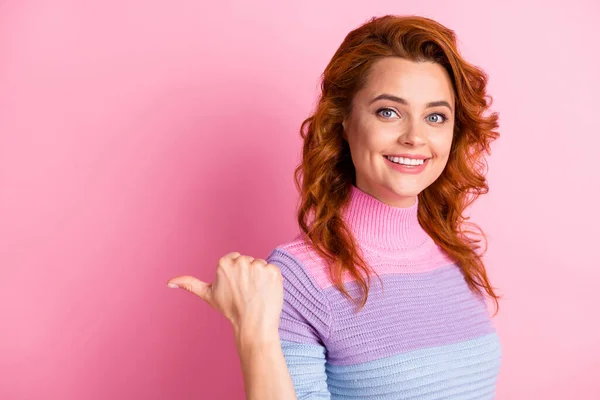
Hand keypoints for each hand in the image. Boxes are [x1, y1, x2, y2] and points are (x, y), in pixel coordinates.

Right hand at [167, 252, 283, 345]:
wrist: (253, 325)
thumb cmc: (231, 310)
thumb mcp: (208, 295)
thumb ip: (189, 284)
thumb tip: (168, 282)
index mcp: (224, 263)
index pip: (236, 259)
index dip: (237, 274)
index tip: (236, 287)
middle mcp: (241, 261)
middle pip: (249, 261)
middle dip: (249, 274)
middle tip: (246, 292)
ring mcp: (258, 266)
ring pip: (261, 265)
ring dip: (261, 277)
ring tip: (256, 293)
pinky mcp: (273, 271)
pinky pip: (273, 270)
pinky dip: (273, 280)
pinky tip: (267, 292)